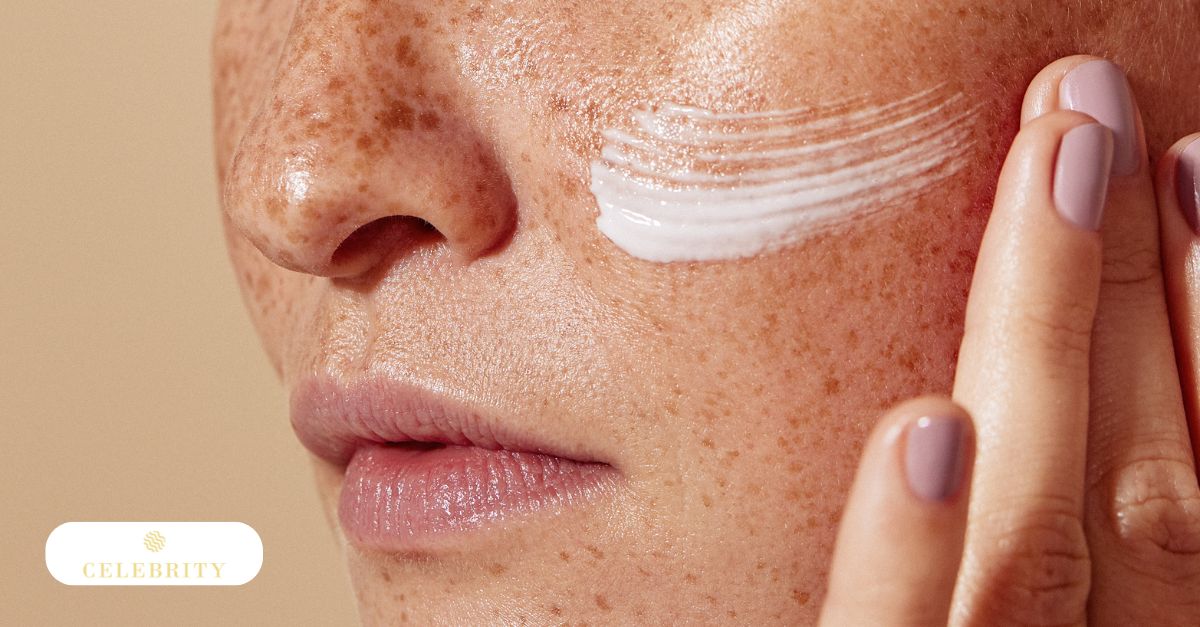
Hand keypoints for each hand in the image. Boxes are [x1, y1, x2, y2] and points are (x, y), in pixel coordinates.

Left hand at [818, 55, 1199, 625]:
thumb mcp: (1056, 592)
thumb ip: (1072, 499)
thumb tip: (1009, 360)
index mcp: (1150, 624)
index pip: (1192, 472)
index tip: (1187, 161)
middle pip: (1143, 484)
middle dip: (1135, 283)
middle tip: (1092, 107)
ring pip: (1038, 539)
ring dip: (1053, 342)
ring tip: (1056, 167)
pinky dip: (908, 548)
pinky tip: (922, 424)